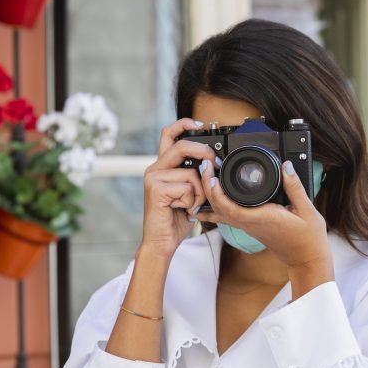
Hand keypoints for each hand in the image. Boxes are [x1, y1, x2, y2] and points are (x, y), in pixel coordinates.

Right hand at [138, 119, 216, 260]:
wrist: (161, 243)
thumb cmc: (174, 219)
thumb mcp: (186, 193)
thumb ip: (192, 175)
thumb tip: (210, 163)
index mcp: (161, 167)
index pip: (168, 135)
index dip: (184, 124)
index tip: (200, 125)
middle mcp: (154, 169)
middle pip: (182, 146)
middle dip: (204, 153)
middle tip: (213, 166)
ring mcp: (153, 179)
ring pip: (190, 172)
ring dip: (200, 191)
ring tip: (193, 205)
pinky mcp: (156, 190)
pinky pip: (187, 187)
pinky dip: (193, 201)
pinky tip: (185, 211)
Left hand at [197, 159, 333, 293]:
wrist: (305, 259)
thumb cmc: (308, 237)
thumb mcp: (307, 209)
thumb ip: (295, 187)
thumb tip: (286, 166)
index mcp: (262, 218)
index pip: (231, 208)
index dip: (217, 193)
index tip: (212, 176)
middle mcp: (250, 223)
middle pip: (220, 208)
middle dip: (208, 188)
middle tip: (205, 167)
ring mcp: (248, 226)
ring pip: (220, 213)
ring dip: (210, 196)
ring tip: (203, 177)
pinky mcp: (249, 227)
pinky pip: (227, 217)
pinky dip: (215, 207)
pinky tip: (206, 203)